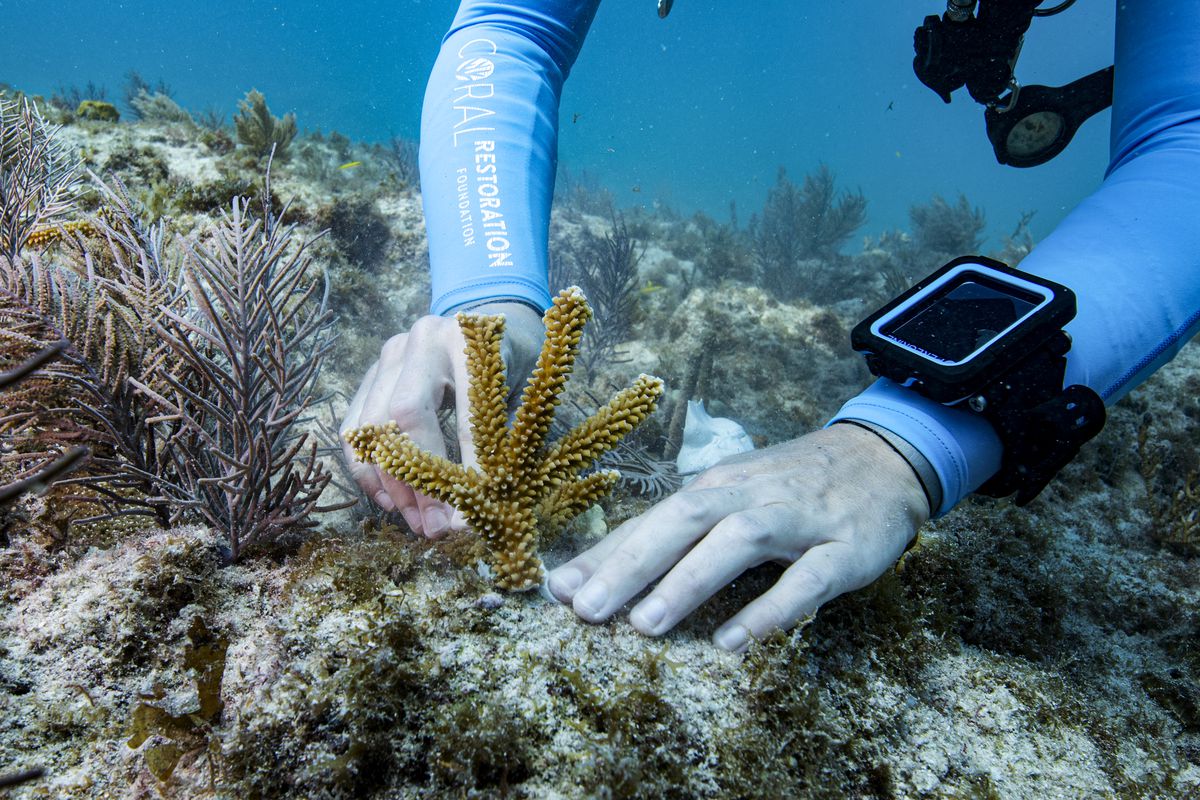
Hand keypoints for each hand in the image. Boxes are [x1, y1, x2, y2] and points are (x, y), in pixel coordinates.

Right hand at [340, 302, 543, 536]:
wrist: (486, 320)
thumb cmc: (511, 363)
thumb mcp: (521, 392)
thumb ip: (502, 442)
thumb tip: (481, 515)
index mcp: (468, 343)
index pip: (459, 417)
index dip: (462, 475)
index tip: (465, 522)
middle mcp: (421, 341)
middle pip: (400, 416)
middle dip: (415, 482)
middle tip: (433, 529)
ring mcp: (388, 354)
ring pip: (370, 425)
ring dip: (388, 483)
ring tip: (414, 522)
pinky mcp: (370, 372)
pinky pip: (354, 427)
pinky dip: (367, 469)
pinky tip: (390, 500)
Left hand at [546, 423, 929, 649]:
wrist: (883, 458)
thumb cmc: (788, 488)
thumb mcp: (728, 499)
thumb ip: (668, 535)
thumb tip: (593, 574)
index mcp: (715, 487)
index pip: (651, 519)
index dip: (604, 554)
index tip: (557, 591)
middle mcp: (749, 496)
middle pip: (683, 519)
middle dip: (632, 564)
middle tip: (587, 611)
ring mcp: (797, 519)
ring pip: (738, 541)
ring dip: (689, 580)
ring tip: (647, 626)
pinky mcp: (842, 549)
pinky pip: (805, 581)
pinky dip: (768, 610)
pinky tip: (732, 642)